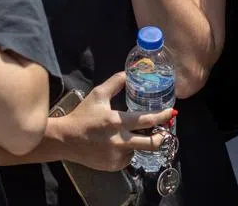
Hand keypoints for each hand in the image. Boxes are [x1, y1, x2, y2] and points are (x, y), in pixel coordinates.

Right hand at [54, 73, 173, 171]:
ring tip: (127, 135)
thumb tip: (129, 72)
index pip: (147, 120)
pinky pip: (127, 159)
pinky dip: (126, 152)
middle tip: (163, 132)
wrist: (66, 140)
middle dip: (162, 137)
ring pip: (138, 150)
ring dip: (138, 143)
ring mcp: (117, 156)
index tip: (172, 113)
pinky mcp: (113, 166)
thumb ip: (115, 83)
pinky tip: (116, 145)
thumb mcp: (98, 95)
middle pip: (152, 143)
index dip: (162, 116)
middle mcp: (120, 141)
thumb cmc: (83, 116)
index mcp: (117, 121)